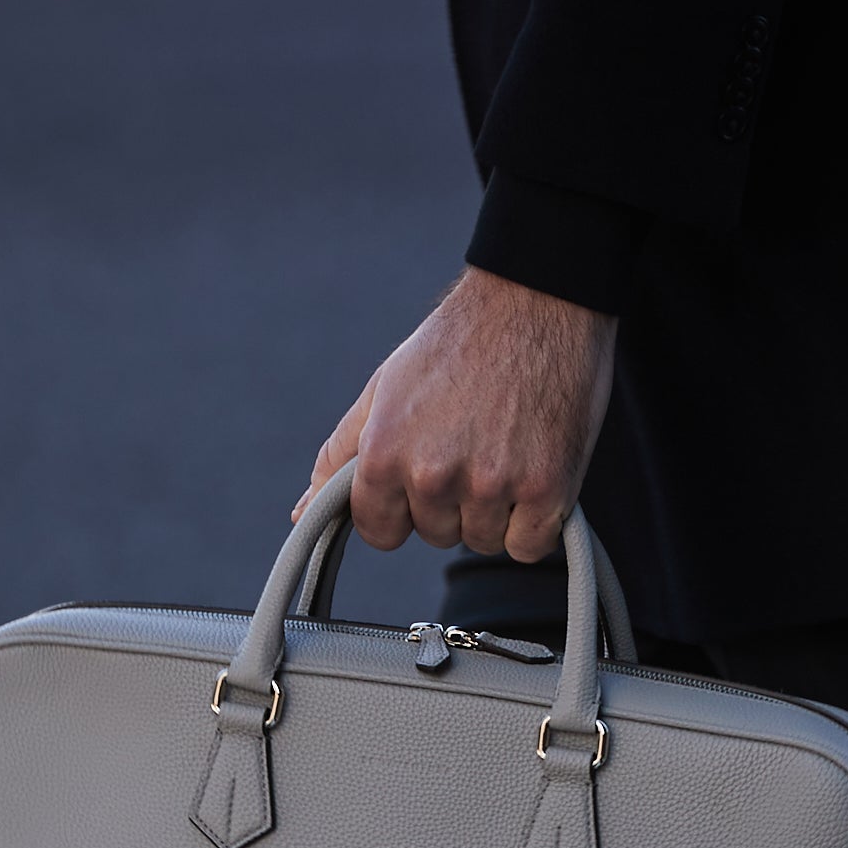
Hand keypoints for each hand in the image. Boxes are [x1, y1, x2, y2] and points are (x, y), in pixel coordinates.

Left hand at [296, 267, 616, 562]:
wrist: (535, 301)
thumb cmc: (456, 344)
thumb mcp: (382, 392)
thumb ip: (340, 458)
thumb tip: (302, 514)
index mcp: (385, 455)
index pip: (382, 532)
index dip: (403, 508)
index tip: (424, 474)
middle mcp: (433, 476)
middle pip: (438, 536)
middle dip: (454, 503)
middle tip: (475, 442)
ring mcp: (491, 486)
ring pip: (485, 540)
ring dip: (497, 509)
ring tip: (507, 446)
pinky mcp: (545, 492)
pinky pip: (530, 546)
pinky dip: (537, 518)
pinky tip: (536, 466)